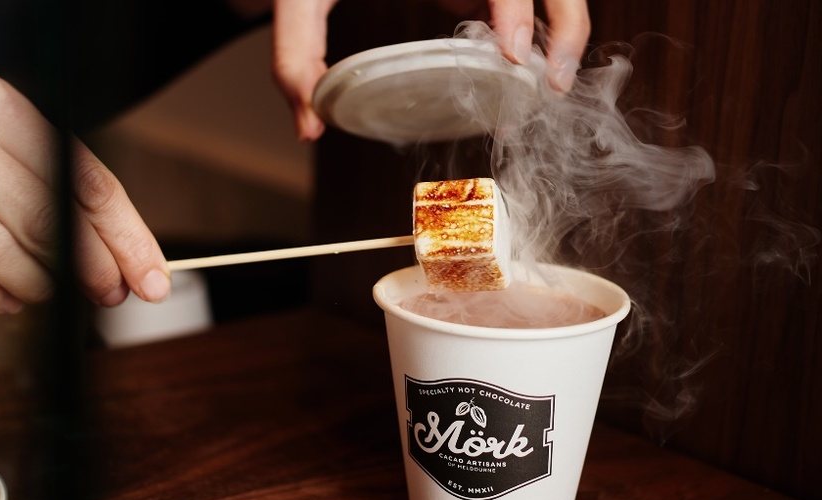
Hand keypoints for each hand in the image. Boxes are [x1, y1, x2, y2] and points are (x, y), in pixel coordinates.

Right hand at [0, 72, 170, 312]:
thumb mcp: (16, 139)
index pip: (89, 184)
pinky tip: (8, 297)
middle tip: (109, 293)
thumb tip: (126, 265)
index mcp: (2, 108)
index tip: (153, 280)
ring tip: (50, 290)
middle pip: (48, 219)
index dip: (129, 240)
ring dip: (38, 284)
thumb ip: (69, 188)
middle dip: (90, 268)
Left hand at [271, 0, 589, 141]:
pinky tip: (525, 74)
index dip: (518, 8)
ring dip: (562, 30)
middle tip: (554, 84)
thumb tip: (309, 126)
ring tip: (553, 86)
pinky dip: (536, 34)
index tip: (515, 55)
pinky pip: (523, 2)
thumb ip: (295, 55)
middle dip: (566, 24)